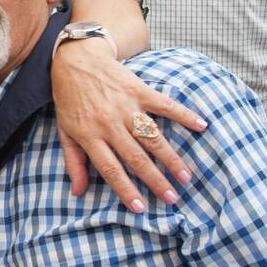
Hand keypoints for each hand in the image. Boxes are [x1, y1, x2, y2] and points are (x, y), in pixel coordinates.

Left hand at [51, 38, 206, 212]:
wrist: (76, 58)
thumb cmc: (69, 98)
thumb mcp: (64, 130)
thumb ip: (73, 162)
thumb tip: (78, 193)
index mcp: (90, 135)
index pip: (110, 168)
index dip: (125, 189)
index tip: (141, 207)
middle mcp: (109, 122)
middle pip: (136, 157)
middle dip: (155, 180)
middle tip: (172, 198)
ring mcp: (126, 105)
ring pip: (152, 136)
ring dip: (170, 157)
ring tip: (186, 176)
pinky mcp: (139, 89)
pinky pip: (165, 104)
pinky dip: (184, 115)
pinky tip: (202, 126)